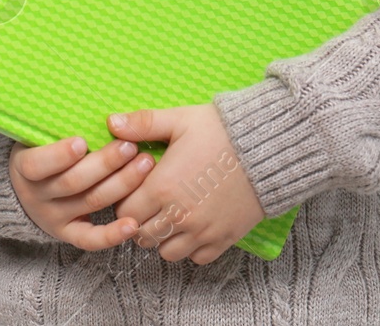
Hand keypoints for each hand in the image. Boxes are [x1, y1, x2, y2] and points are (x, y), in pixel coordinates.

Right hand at [8, 135, 156, 249]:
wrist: (23, 190)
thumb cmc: (42, 151)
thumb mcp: (38, 137)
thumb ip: (58, 126)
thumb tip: (97, 110)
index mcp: (24, 168)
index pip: (37, 165)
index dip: (59, 155)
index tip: (82, 141)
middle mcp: (37, 196)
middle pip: (73, 182)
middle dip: (104, 164)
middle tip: (129, 146)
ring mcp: (53, 217)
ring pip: (90, 202)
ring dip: (121, 184)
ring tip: (145, 164)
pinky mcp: (68, 233)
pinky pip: (90, 239)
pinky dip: (112, 235)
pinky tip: (133, 223)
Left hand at [108, 104, 265, 264]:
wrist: (268, 147)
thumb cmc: (221, 130)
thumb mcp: (180, 120)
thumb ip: (143, 123)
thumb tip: (111, 123)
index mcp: (161, 187)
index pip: (125, 213)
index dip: (127, 202)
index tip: (137, 191)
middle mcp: (179, 216)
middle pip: (143, 236)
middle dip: (143, 222)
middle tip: (152, 204)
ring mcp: (202, 231)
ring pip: (167, 253)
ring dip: (165, 238)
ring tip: (173, 216)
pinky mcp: (223, 239)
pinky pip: (196, 258)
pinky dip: (192, 248)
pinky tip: (195, 226)